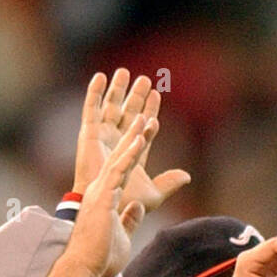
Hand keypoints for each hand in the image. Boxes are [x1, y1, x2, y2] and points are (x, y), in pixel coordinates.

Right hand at [62, 114, 155, 276]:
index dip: (141, 139)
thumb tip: (138, 207)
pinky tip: (141, 135)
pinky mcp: (102, 192)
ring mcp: (102, 184)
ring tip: (146, 105)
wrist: (87, 264)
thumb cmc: (102, 253)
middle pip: (125, 144)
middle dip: (136, 118)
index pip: (130, 159)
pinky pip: (118, 166)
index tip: (152, 120)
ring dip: (133, 126)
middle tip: (147, 92)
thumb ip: (131, 217)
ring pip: (121, 148)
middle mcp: (105, 182)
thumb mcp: (123, 231)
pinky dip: (129, 151)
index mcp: (112, 190)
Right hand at [73, 69, 189, 214]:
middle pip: (128, 114)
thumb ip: (170, 183)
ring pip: (111, 107)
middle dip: (136, 97)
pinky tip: (100, 77)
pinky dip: (94, 92)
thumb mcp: (155, 194)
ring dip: (118, 90)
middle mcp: (117, 142)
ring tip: (125, 72)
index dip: (149, 111)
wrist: (106, 204)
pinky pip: (91, 109)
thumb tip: (187, 175)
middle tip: (145, 80)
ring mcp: (102, 137)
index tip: (156, 95)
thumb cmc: (127, 203)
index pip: (143, 127)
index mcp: (132, 153)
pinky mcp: (89, 135)